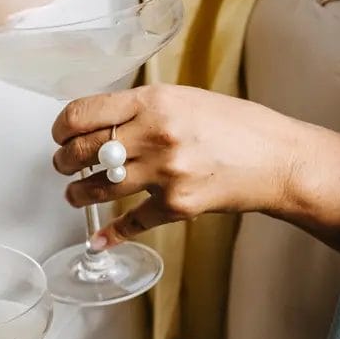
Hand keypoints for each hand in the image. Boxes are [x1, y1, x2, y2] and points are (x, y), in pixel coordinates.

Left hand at [51, 85, 301, 248]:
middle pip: (83, 152)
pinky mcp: (177, 205)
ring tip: (75, 194)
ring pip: (97, 188)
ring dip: (78, 194)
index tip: (60, 136)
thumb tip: (97, 122)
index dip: (61, 128)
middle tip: (63, 165)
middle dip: (64, 162)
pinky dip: (110, 234)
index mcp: (154, 101)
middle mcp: (156, 134)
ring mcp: (165, 172)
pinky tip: (98, 239)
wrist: (278, 159)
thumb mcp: (185, 99)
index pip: (83, 114)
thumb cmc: (235, 126)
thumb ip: (141, 109)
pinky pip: (130, 222)